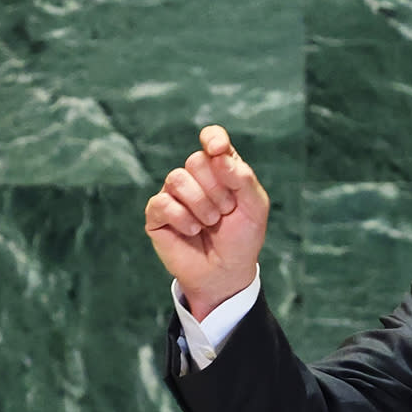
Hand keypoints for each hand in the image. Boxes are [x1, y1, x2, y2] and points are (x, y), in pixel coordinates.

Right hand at [146, 124, 269, 318]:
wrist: (226, 273)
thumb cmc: (242, 239)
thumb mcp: (255, 208)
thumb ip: (243, 179)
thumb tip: (218, 155)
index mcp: (221, 169)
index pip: (212, 139)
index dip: (213, 138)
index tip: (218, 150)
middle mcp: (195, 177)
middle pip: (196, 161)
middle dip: (216, 189)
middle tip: (225, 211)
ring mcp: (174, 194)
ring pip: (177, 179)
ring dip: (200, 204)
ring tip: (210, 223)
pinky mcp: (157, 214)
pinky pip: (162, 202)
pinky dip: (182, 218)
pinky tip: (192, 231)